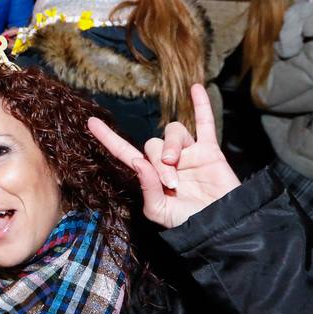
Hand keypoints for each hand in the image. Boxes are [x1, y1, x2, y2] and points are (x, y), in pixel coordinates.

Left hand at [88, 83, 241, 227]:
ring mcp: (188, 154)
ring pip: (174, 132)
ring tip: (178, 163)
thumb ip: (147, 188)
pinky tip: (196, 88)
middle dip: (159, 161)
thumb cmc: (188, 223)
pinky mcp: (209, 151)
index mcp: (150, 176)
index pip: (125, 152)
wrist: (221, 224)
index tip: (91, 123)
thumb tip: (138, 161)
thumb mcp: (160, 211)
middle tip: (171, 182)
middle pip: (153, 144)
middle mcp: (167, 162)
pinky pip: (204, 123)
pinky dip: (201, 105)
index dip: (108, 138)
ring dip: (174, 145)